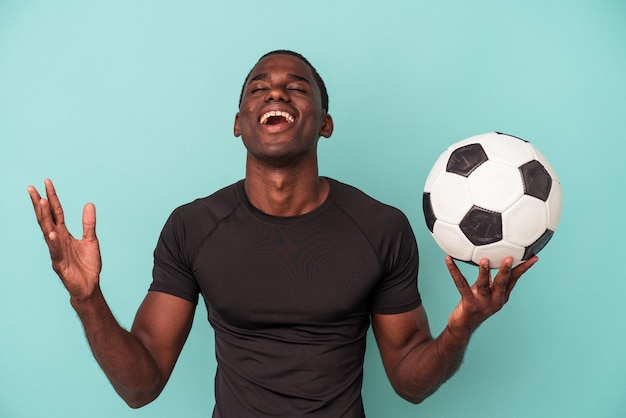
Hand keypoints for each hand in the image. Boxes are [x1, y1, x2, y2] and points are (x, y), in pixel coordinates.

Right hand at [28, 179, 101, 300]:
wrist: (89, 286)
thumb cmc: (87, 265)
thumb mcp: (91, 240)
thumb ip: (88, 223)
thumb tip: (89, 204)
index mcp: (64, 234)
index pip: (56, 212)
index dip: (52, 197)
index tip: (47, 182)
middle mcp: (57, 240)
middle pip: (46, 219)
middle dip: (40, 203)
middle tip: (32, 188)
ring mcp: (56, 251)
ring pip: (48, 232)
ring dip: (44, 217)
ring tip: (42, 202)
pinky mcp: (59, 264)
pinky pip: (55, 251)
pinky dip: (54, 242)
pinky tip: (52, 232)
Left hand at [445, 255, 537, 341]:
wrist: (463, 327)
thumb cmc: (476, 304)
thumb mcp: (487, 292)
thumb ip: (491, 279)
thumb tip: (491, 258)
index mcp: (502, 295)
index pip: (515, 279)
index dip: (523, 268)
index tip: (533, 257)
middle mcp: (495, 300)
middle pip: (503, 283)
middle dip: (506, 270)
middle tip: (510, 258)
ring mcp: (482, 303)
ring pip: (484, 285)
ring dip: (484, 272)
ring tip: (484, 260)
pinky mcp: (469, 304)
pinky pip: (461, 284)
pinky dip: (454, 270)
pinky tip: (448, 259)